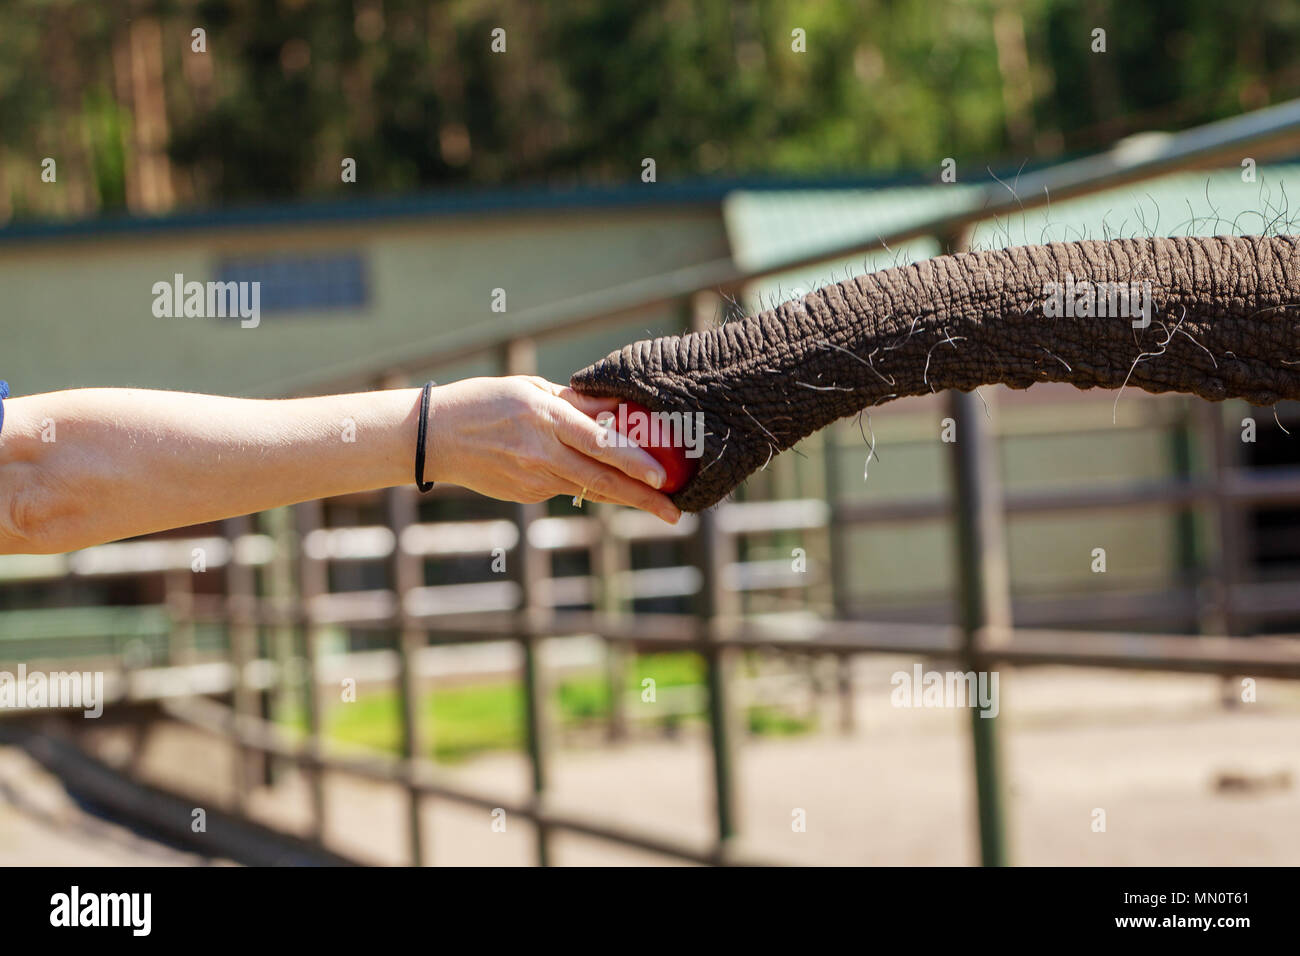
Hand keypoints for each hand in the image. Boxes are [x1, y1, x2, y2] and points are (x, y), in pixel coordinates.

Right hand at [425, 376, 681, 522]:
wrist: (435, 437)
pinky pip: (565, 488)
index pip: (601, 444)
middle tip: (675, 512)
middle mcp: (542, 453)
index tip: (664, 478)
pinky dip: (584, 483)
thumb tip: (621, 407)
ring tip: (656, 502)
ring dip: (624, 496)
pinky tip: (590, 476)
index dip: (635, 463)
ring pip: (590, 489)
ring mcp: (533, 479)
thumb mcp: (531, 389)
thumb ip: (577, 403)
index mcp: (546, 419)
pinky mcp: (526, 495)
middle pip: (602, 480)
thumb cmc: (486, 401)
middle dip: (643, 498)